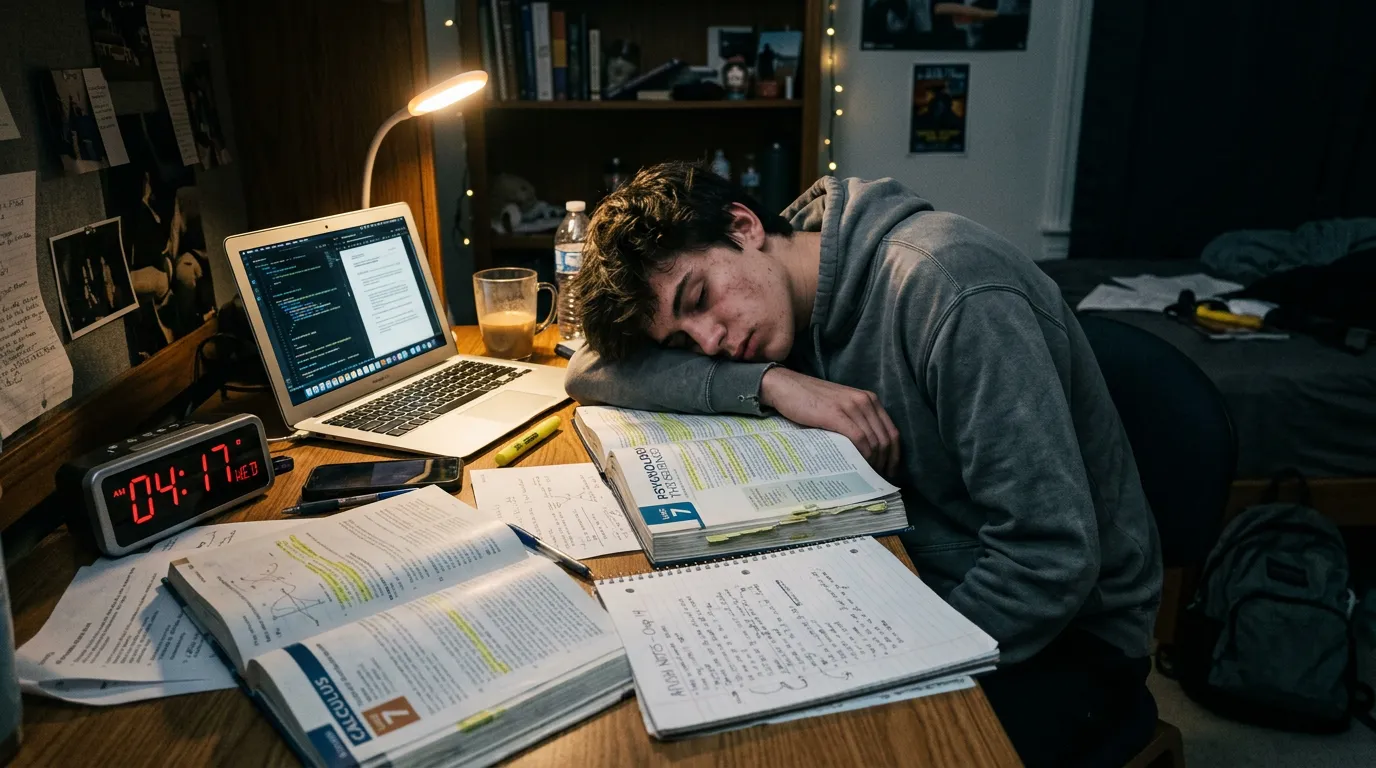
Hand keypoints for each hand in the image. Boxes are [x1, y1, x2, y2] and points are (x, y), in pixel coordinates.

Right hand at [760, 367, 900, 476]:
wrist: (785, 386)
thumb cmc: (810, 400)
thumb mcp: (840, 407)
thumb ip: (855, 421)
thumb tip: (867, 451)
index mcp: (869, 399)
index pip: (892, 431)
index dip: (894, 455)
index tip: (890, 471)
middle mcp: (865, 401)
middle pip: (886, 439)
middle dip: (886, 463)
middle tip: (879, 479)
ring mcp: (852, 407)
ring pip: (874, 441)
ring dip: (874, 463)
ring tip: (868, 477)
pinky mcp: (837, 414)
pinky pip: (859, 439)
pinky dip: (862, 455)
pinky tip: (858, 466)